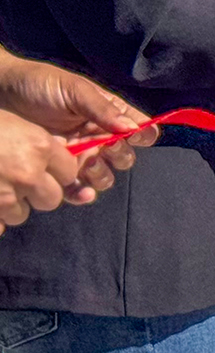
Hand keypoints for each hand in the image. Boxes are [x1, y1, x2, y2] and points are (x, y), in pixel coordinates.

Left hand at [0, 53, 155, 201]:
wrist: (0, 97)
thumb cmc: (41, 86)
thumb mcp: (75, 91)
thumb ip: (104, 110)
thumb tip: (134, 128)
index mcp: (106, 114)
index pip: (136, 127)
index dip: (144, 134)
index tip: (138, 137)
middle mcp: (96, 137)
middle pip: (123, 156)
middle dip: (121, 155)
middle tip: (107, 147)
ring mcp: (77, 157)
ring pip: (103, 176)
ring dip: (102, 175)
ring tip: (87, 165)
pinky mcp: (55, 173)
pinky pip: (76, 190)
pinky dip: (82, 194)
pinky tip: (82, 192)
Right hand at [0, 112, 78, 227]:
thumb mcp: (16, 125)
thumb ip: (38, 145)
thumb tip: (55, 156)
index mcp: (41, 147)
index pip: (69, 171)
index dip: (59, 171)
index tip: (49, 169)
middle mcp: (28, 173)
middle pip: (52, 199)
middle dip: (40, 194)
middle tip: (23, 183)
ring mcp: (6, 196)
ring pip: (23, 214)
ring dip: (13, 206)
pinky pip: (0, 227)